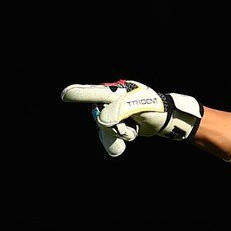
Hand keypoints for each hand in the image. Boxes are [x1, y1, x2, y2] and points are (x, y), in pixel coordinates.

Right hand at [61, 79, 202, 156]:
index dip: (82, 94)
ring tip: (134, 131)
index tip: (66, 94)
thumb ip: (121, 110)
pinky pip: (107, 135)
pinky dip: (117, 140)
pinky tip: (130, 135)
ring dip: (120, 134)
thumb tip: (101, 120)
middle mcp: (111, 99)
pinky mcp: (114, 123)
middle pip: (99, 116)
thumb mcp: (141, 107)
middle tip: (130, 128)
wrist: (164, 120)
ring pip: (103, 128)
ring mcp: (111, 112)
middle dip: (114, 128)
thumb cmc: (154, 109)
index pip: (98, 93)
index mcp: (118, 90)